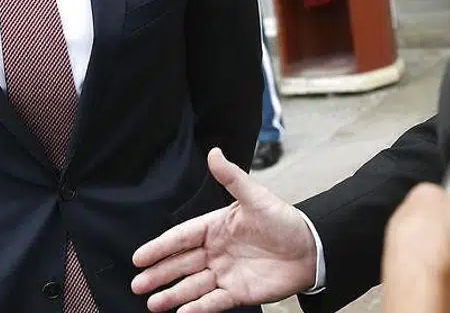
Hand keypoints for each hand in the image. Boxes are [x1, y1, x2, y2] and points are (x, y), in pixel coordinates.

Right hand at [131, 147, 316, 312]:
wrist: (312, 249)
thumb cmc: (285, 221)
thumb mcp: (257, 198)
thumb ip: (232, 178)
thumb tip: (213, 153)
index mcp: (216, 227)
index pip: (181, 237)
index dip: (160, 247)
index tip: (139, 257)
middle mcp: (217, 251)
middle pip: (181, 264)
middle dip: (159, 274)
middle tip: (137, 285)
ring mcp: (226, 273)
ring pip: (193, 285)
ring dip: (173, 294)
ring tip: (153, 304)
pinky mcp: (239, 292)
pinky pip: (213, 301)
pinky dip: (198, 308)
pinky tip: (182, 312)